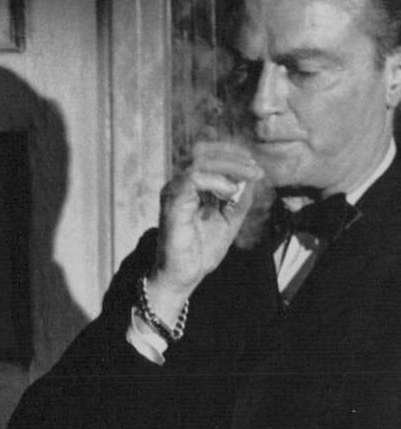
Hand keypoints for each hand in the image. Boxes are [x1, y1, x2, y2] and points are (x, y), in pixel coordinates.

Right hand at [151, 140, 264, 317]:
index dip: (235, 157)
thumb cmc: (201, 250)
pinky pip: (193, 179)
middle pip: (204, 153)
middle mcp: (179, 185)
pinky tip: (230, 192)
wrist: (185, 275)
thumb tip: (252, 177)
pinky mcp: (172, 204)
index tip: (257, 169)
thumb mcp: (230, 220)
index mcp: (190, 187)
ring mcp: (174, 193)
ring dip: (229, 166)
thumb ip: (239, 199)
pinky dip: (216, 181)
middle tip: (256, 170)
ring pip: (200, 161)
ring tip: (248, 177)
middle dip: (235, 157)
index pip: (209, 157)